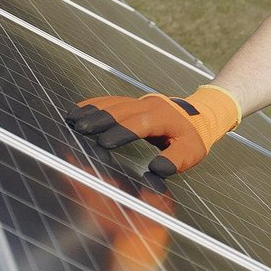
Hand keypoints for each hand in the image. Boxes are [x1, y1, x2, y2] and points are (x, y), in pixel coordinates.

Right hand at [64, 85, 241, 177]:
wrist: (198, 115)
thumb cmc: (192, 138)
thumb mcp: (190, 152)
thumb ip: (175, 161)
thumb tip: (156, 170)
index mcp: (163, 118)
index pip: (139, 124)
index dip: (121, 132)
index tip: (103, 142)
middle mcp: (148, 105)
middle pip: (120, 110)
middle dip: (99, 120)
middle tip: (79, 130)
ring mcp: (138, 101)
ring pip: (112, 104)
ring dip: (92, 112)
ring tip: (72, 120)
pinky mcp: (131, 102)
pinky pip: (110, 100)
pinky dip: (93, 105)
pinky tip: (77, 110)